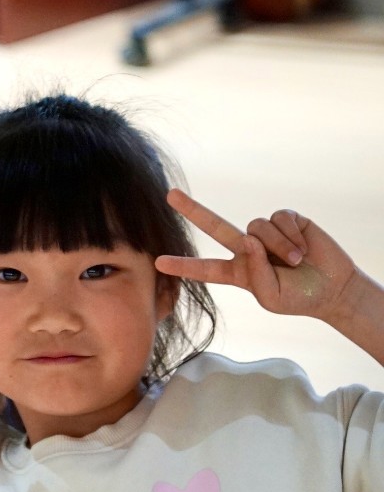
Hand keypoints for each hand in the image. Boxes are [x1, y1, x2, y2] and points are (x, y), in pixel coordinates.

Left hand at [157, 189, 372, 323]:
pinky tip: (304, 248)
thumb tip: (247, 239)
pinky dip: (292, 236)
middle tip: (169, 194)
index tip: (158, 262)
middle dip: (192, 210)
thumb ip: (255, 271)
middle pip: (214, 226)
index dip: (183, 265)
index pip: (205, 268)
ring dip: (278, 247)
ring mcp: (265, 233)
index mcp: (237, 272)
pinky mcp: (288, 220)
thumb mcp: (270, 296)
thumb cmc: (298, 297)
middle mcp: (247, 248)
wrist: (334, 289)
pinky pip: (279, 219)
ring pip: (256, 228)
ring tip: (296, 262)